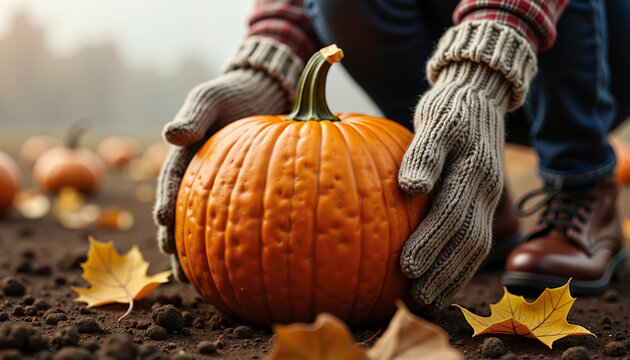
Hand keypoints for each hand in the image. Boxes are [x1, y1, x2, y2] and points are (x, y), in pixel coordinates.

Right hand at [153, 38, 301, 280]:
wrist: (262, 95)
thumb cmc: (233, 94)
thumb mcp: (211, 98)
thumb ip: (194, 116)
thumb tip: (171, 136)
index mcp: (185, 156)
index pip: (172, 182)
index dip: (166, 200)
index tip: (165, 220)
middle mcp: (197, 177)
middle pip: (181, 213)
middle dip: (175, 240)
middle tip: (174, 262)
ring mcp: (217, 188)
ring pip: (202, 225)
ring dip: (194, 253)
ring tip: (192, 280)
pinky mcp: (240, 194)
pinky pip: (233, 222)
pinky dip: (227, 244)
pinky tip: (232, 268)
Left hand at [397, 21, 536, 306]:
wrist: (481, 94)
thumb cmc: (449, 106)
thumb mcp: (435, 119)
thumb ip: (425, 152)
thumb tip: (410, 187)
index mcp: (475, 170)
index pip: (452, 214)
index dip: (431, 243)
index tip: (405, 267)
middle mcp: (487, 189)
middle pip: (468, 238)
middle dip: (442, 270)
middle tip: (415, 297)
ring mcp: (490, 198)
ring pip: (477, 245)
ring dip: (453, 275)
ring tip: (428, 299)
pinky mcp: (486, 202)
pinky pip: (478, 239)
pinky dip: (462, 265)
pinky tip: (442, 281)